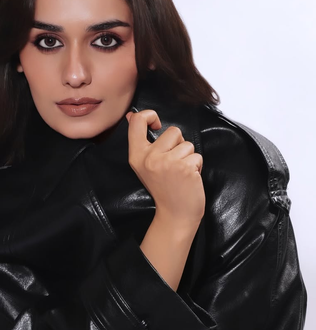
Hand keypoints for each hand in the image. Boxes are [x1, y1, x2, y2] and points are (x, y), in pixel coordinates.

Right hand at [126, 109, 204, 228]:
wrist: (175, 214)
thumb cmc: (163, 188)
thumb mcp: (145, 164)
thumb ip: (140, 140)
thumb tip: (132, 115)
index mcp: (137, 156)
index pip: (138, 122)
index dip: (149, 115)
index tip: (157, 125)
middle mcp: (150, 158)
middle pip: (173, 131)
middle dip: (179, 144)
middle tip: (173, 164)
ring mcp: (167, 163)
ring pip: (187, 144)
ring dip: (189, 157)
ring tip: (181, 173)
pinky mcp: (185, 168)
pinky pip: (197, 156)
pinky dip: (196, 166)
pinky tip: (188, 179)